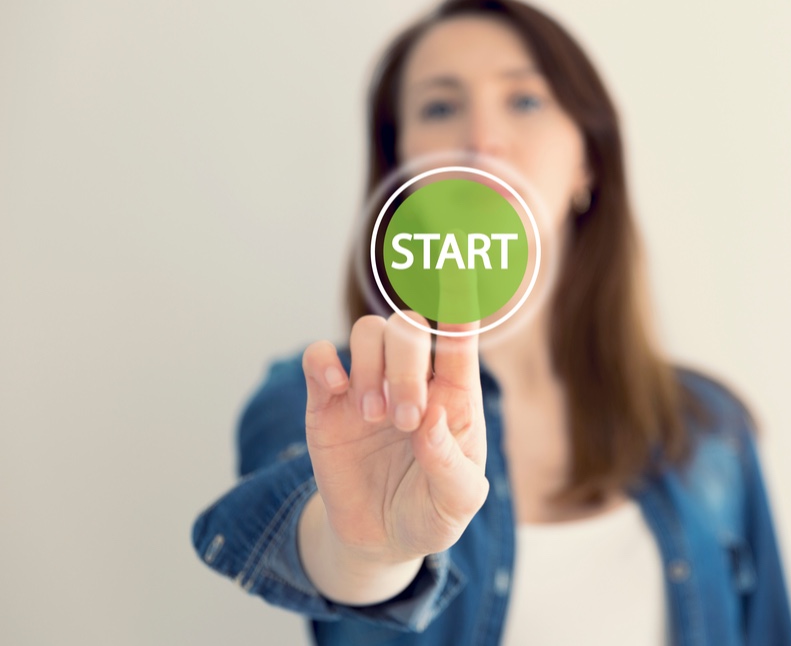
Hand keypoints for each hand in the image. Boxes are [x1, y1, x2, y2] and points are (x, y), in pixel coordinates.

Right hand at [300, 311, 488, 566]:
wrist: (380, 542)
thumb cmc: (431, 513)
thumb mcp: (456, 504)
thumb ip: (451, 465)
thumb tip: (432, 422)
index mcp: (455, 397)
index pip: (460, 339)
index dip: (458, 300)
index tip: (457, 261)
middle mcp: (414, 381)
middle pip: (408, 329)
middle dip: (405, 368)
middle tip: (404, 419)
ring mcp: (368, 387)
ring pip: (367, 332)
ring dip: (370, 369)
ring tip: (374, 418)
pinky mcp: (326, 403)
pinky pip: (318, 357)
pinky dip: (324, 363)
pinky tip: (336, 392)